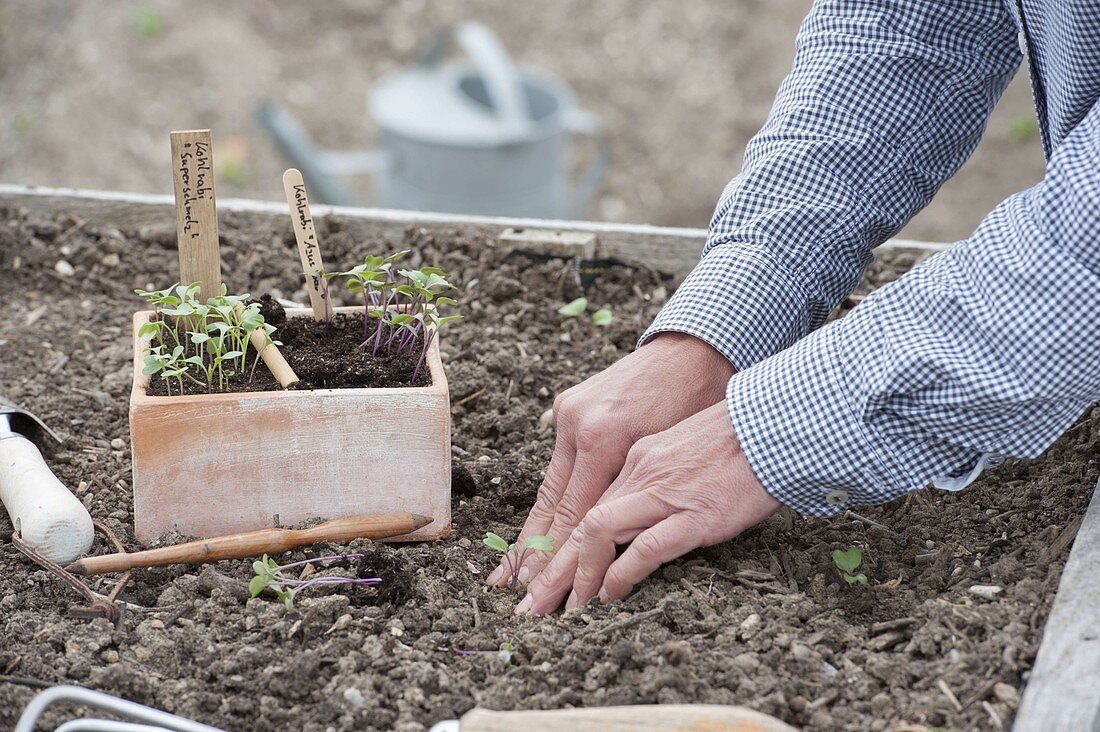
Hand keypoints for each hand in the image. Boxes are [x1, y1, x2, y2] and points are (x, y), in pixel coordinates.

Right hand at [486, 332, 734, 586]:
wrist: (689, 352)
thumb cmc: (694, 406)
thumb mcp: (670, 455)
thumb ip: (635, 496)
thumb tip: (611, 543)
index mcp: (606, 438)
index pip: (576, 514)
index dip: (558, 558)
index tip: (541, 591)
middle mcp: (578, 425)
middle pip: (552, 505)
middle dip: (531, 555)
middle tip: (511, 594)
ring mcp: (568, 414)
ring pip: (550, 486)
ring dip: (532, 532)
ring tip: (508, 572)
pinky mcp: (567, 407)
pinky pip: (558, 464)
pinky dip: (550, 500)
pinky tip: (534, 529)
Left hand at [515, 402, 779, 614]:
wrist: (775, 424)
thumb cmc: (737, 440)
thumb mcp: (681, 449)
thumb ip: (655, 475)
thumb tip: (638, 510)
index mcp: (635, 456)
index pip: (583, 504)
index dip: (556, 543)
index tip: (536, 573)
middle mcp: (639, 472)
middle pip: (578, 521)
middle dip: (550, 568)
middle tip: (529, 606)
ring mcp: (664, 492)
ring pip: (598, 532)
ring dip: (577, 575)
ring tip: (564, 609)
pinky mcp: (693, 514)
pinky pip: (645, 547)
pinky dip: (621, 573)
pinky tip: (610, 596)